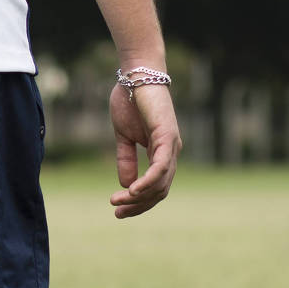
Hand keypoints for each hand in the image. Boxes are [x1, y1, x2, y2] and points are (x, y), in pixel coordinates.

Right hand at [109, 81, 180, 218]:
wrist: (135, 75)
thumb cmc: (130, 100)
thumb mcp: (124, 136)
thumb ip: (126, 159)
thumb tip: (126, 185)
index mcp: (162, 153)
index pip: (156, 187)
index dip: (138, 202)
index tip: (118, 209)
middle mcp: (171, 152)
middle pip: (160, 191)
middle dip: (138, 205)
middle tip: (117, 212)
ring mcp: (171, 145)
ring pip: (161, 183)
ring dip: (139, 197)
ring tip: (118, 202)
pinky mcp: (167, 137)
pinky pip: (160, 168)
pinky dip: (148, 182)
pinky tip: (132, 191)